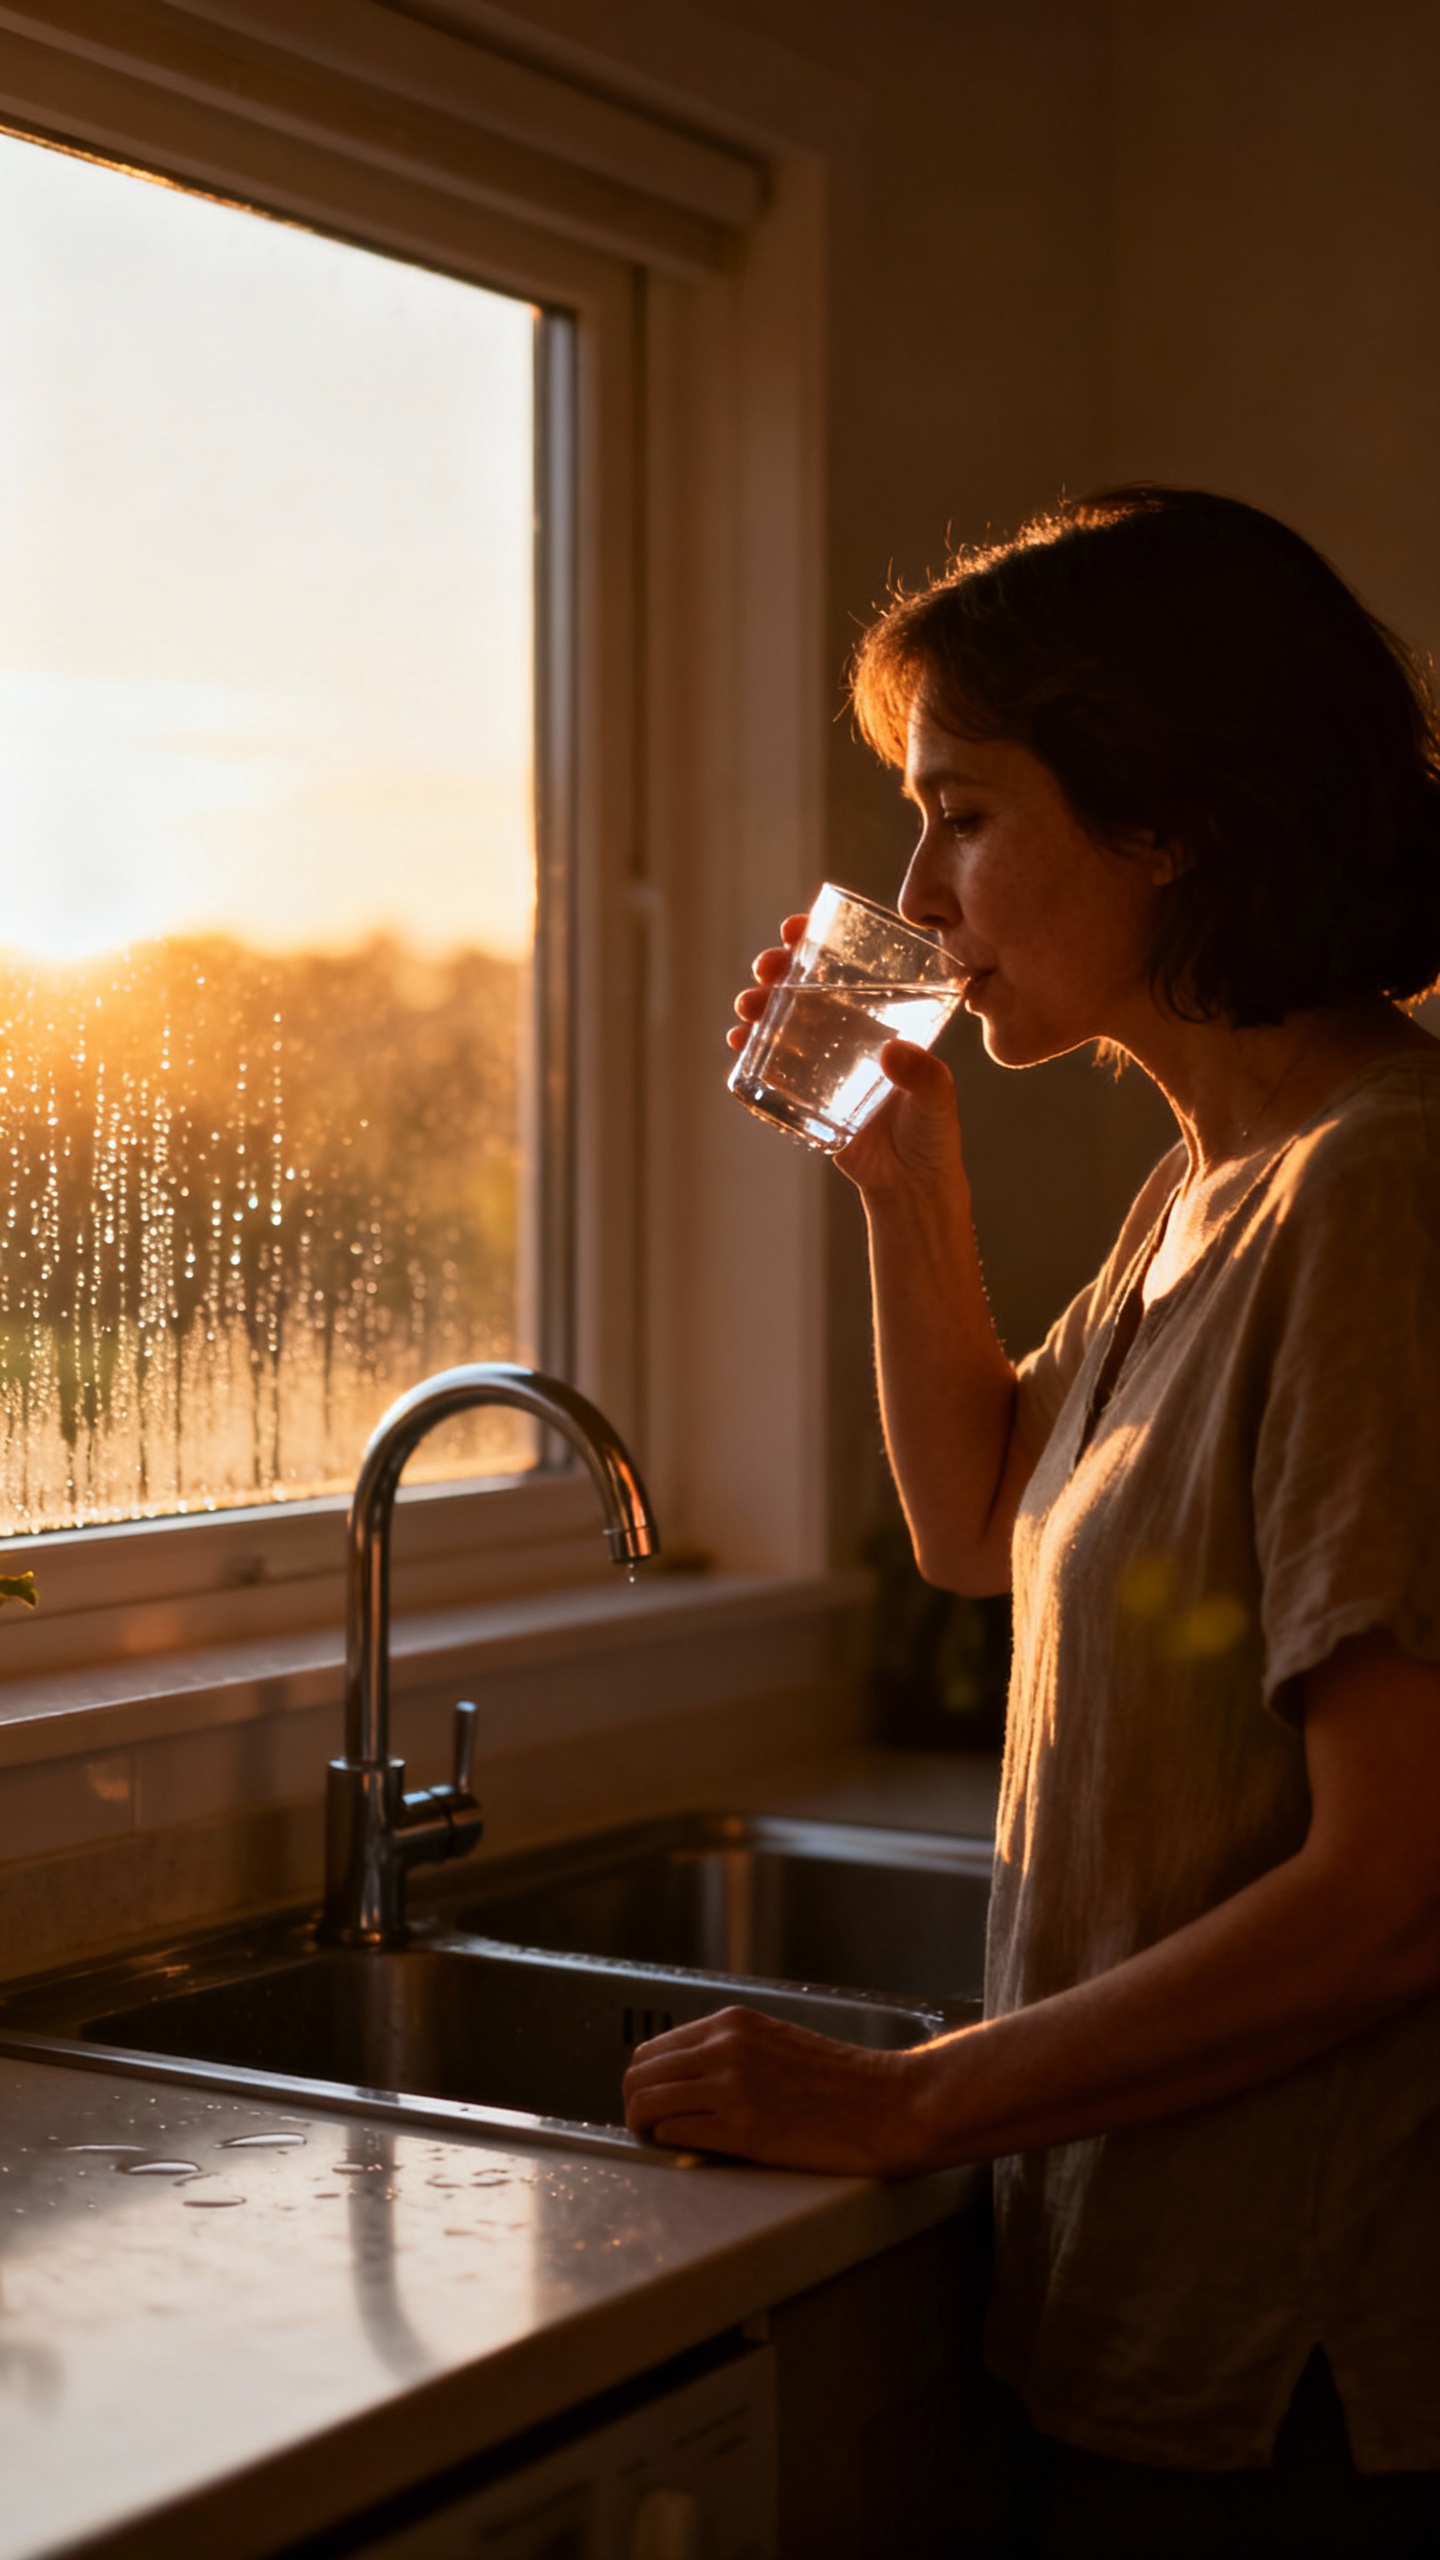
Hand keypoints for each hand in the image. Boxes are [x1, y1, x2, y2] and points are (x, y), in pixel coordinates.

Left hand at [622, 2004, 931, 2175]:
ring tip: (655, 2142)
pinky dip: (670, 2144)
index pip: (655, 2048)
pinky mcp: (743, 2129)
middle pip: (640, 2074)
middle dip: (634, 2103)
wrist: (886, 2103)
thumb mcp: (777, 2042)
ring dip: (642, 2127)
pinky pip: (675, 2133)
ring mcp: (732, 2087)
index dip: (645, 2078)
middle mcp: (725, 2048)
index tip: (651, 2099)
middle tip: (644, 2126)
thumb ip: (732, 2050)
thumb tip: (689, 2077)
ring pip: (647, 2103)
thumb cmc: (841, 2080)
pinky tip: (685, 2150)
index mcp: (732, 2023)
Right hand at [728, 917, 965, 1199]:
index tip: (796, 929)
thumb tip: (893, 1051)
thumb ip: (924, 1075)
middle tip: (765, 969)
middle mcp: (846, 1035)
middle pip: (803, 990)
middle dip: (777, 972)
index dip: (817, 943)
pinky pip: (769, 1068)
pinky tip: (739, 1044)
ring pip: (780, 1023)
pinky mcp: (803, 1097)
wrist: (909, 1185)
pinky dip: (750, 1053)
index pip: (845, 969)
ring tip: (747, 1008)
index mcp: (879, 1020)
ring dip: (758, 1008)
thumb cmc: (933, 1134)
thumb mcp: (938, 1099)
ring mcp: (821, 1065)